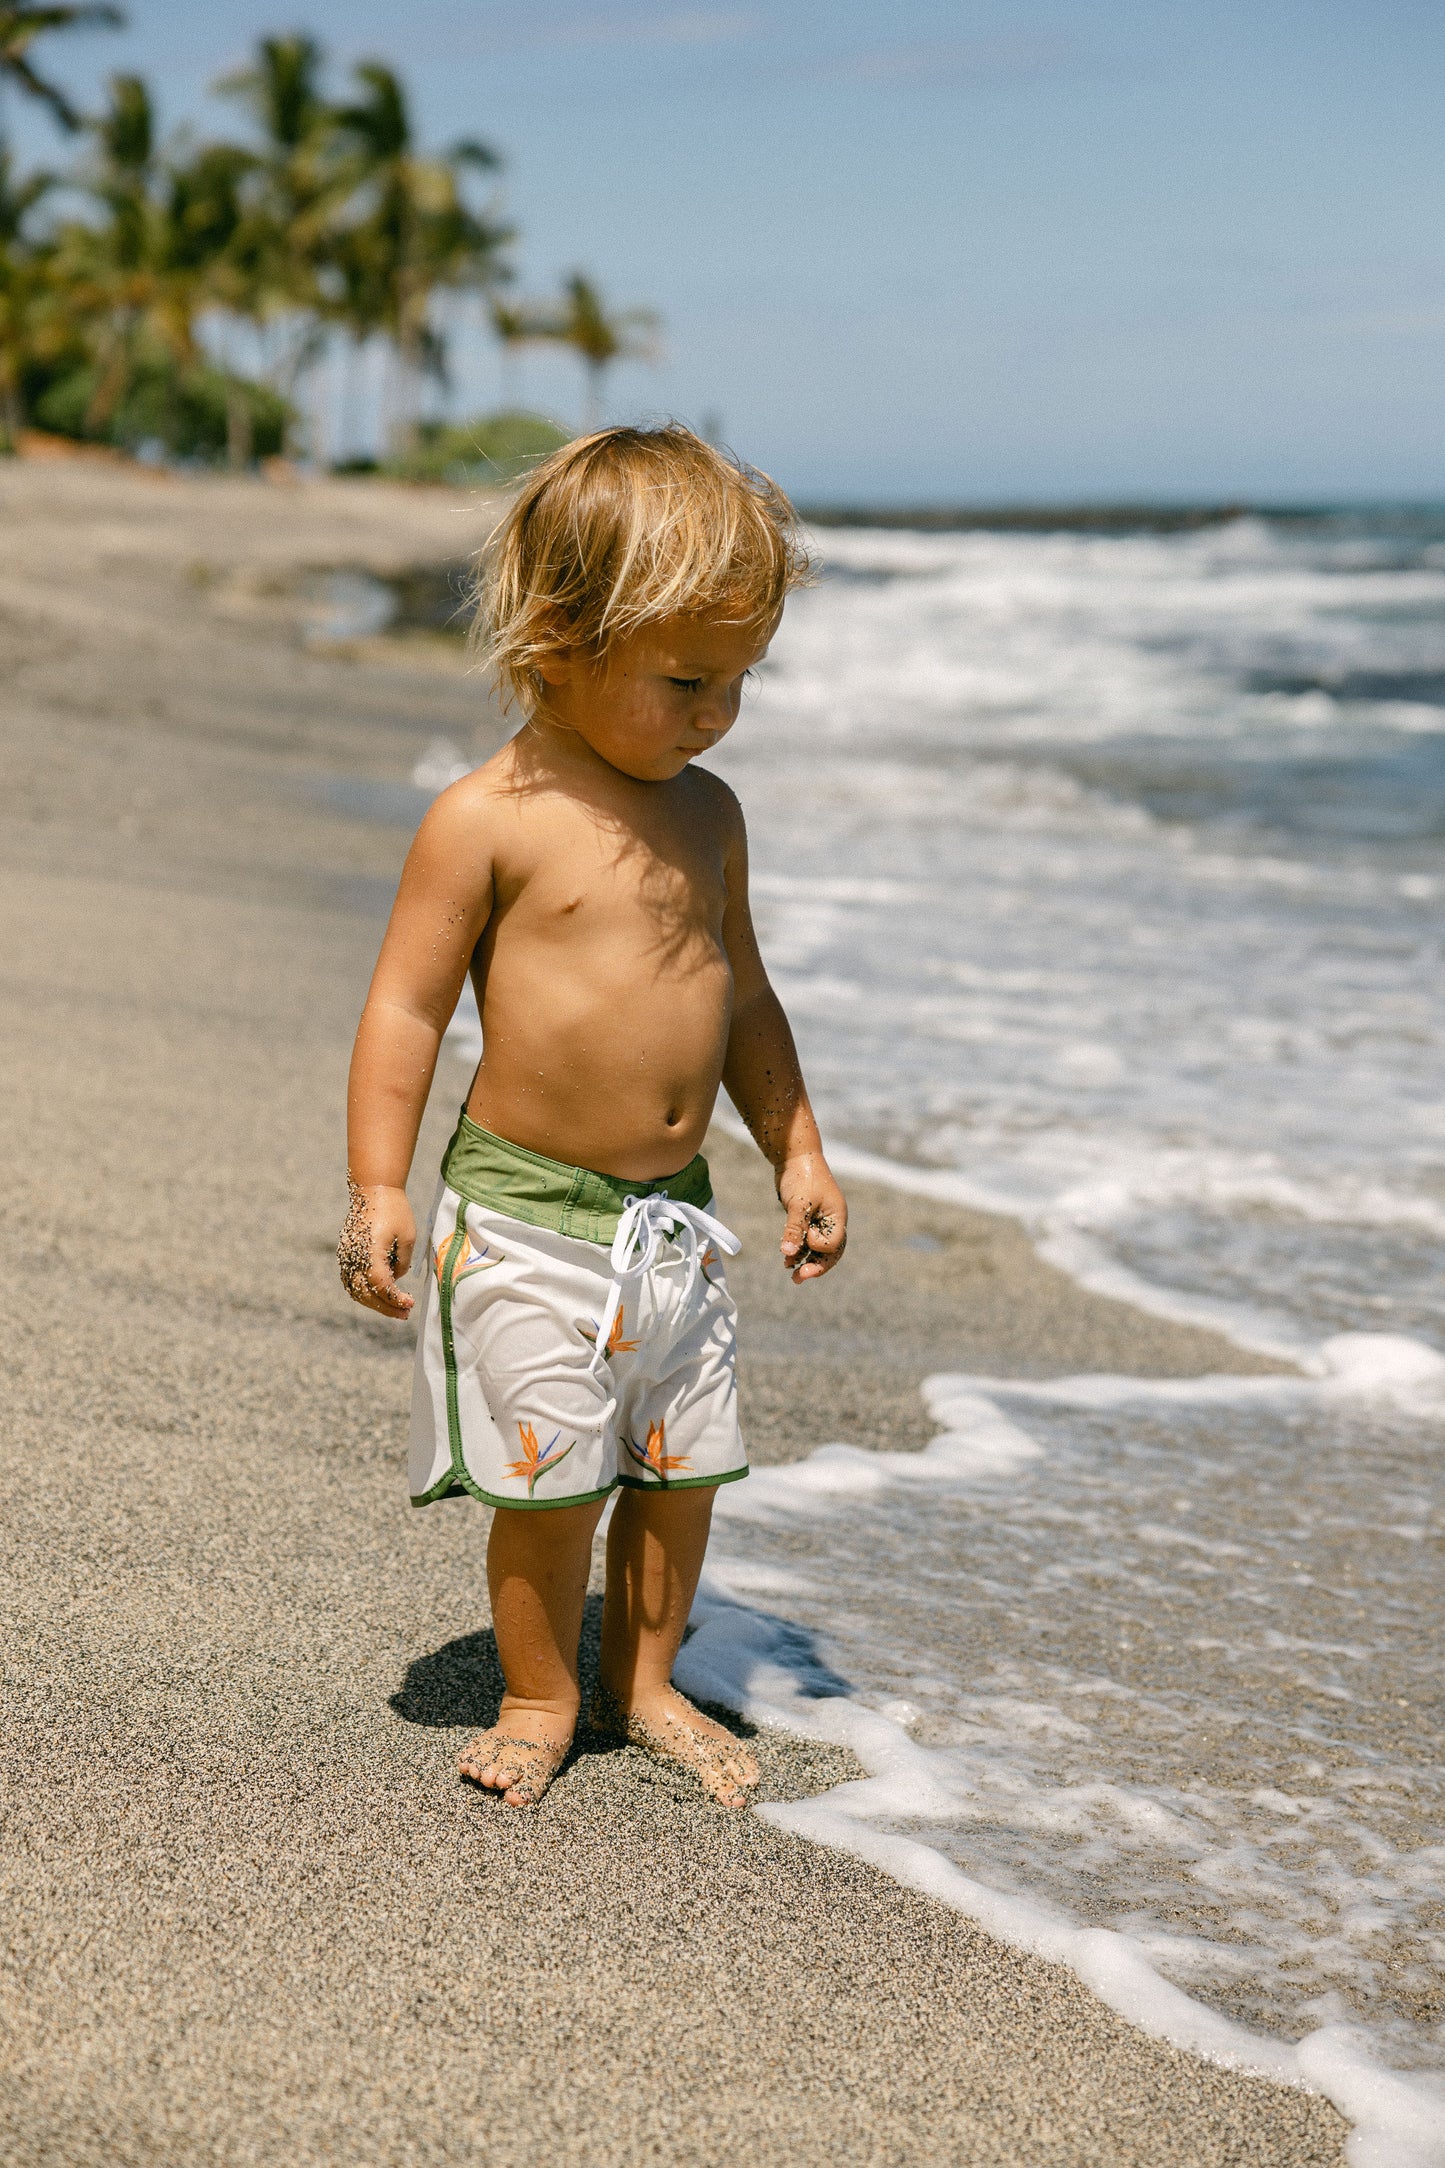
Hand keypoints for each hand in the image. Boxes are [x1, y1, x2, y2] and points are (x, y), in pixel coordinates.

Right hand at [338, 1181, 415, 1317]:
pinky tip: (381, 1295)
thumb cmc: (394, 1210)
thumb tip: (396, 1279)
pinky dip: (365, 1293)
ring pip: (356, 1291)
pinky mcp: (346, 1255)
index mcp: (370, 1252)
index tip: (410, 1303)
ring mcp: (346, 1257)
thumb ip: (403, 1263)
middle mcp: (353, 1257)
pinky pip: (352, 1281)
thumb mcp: (408, 1237)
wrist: (372, 1190)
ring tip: (395, 1308)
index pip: (380, 1285)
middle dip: (386, 1307)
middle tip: (405, 1313)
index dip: (394, 1299)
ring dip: (374, 1303)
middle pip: (365, 1294)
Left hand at [777, 1154, 846, 1281]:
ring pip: (817, 1250)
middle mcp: (832, 1221)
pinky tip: (787, 1260)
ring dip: (805, 1261)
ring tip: (792, 1276)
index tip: (806, 1234)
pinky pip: (806, 1241)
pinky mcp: (808, 1219)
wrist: (795, 1156)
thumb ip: (794, 1229)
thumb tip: (788, 1253)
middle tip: (799, 1278)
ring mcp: (820, 1221)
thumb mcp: (798, 1203)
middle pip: (830, 1252)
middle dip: (816, 1266)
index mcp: (837, 1216)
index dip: (818, 1245)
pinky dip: (798, 1251)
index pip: (834, 1244)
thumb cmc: (802, 1176)